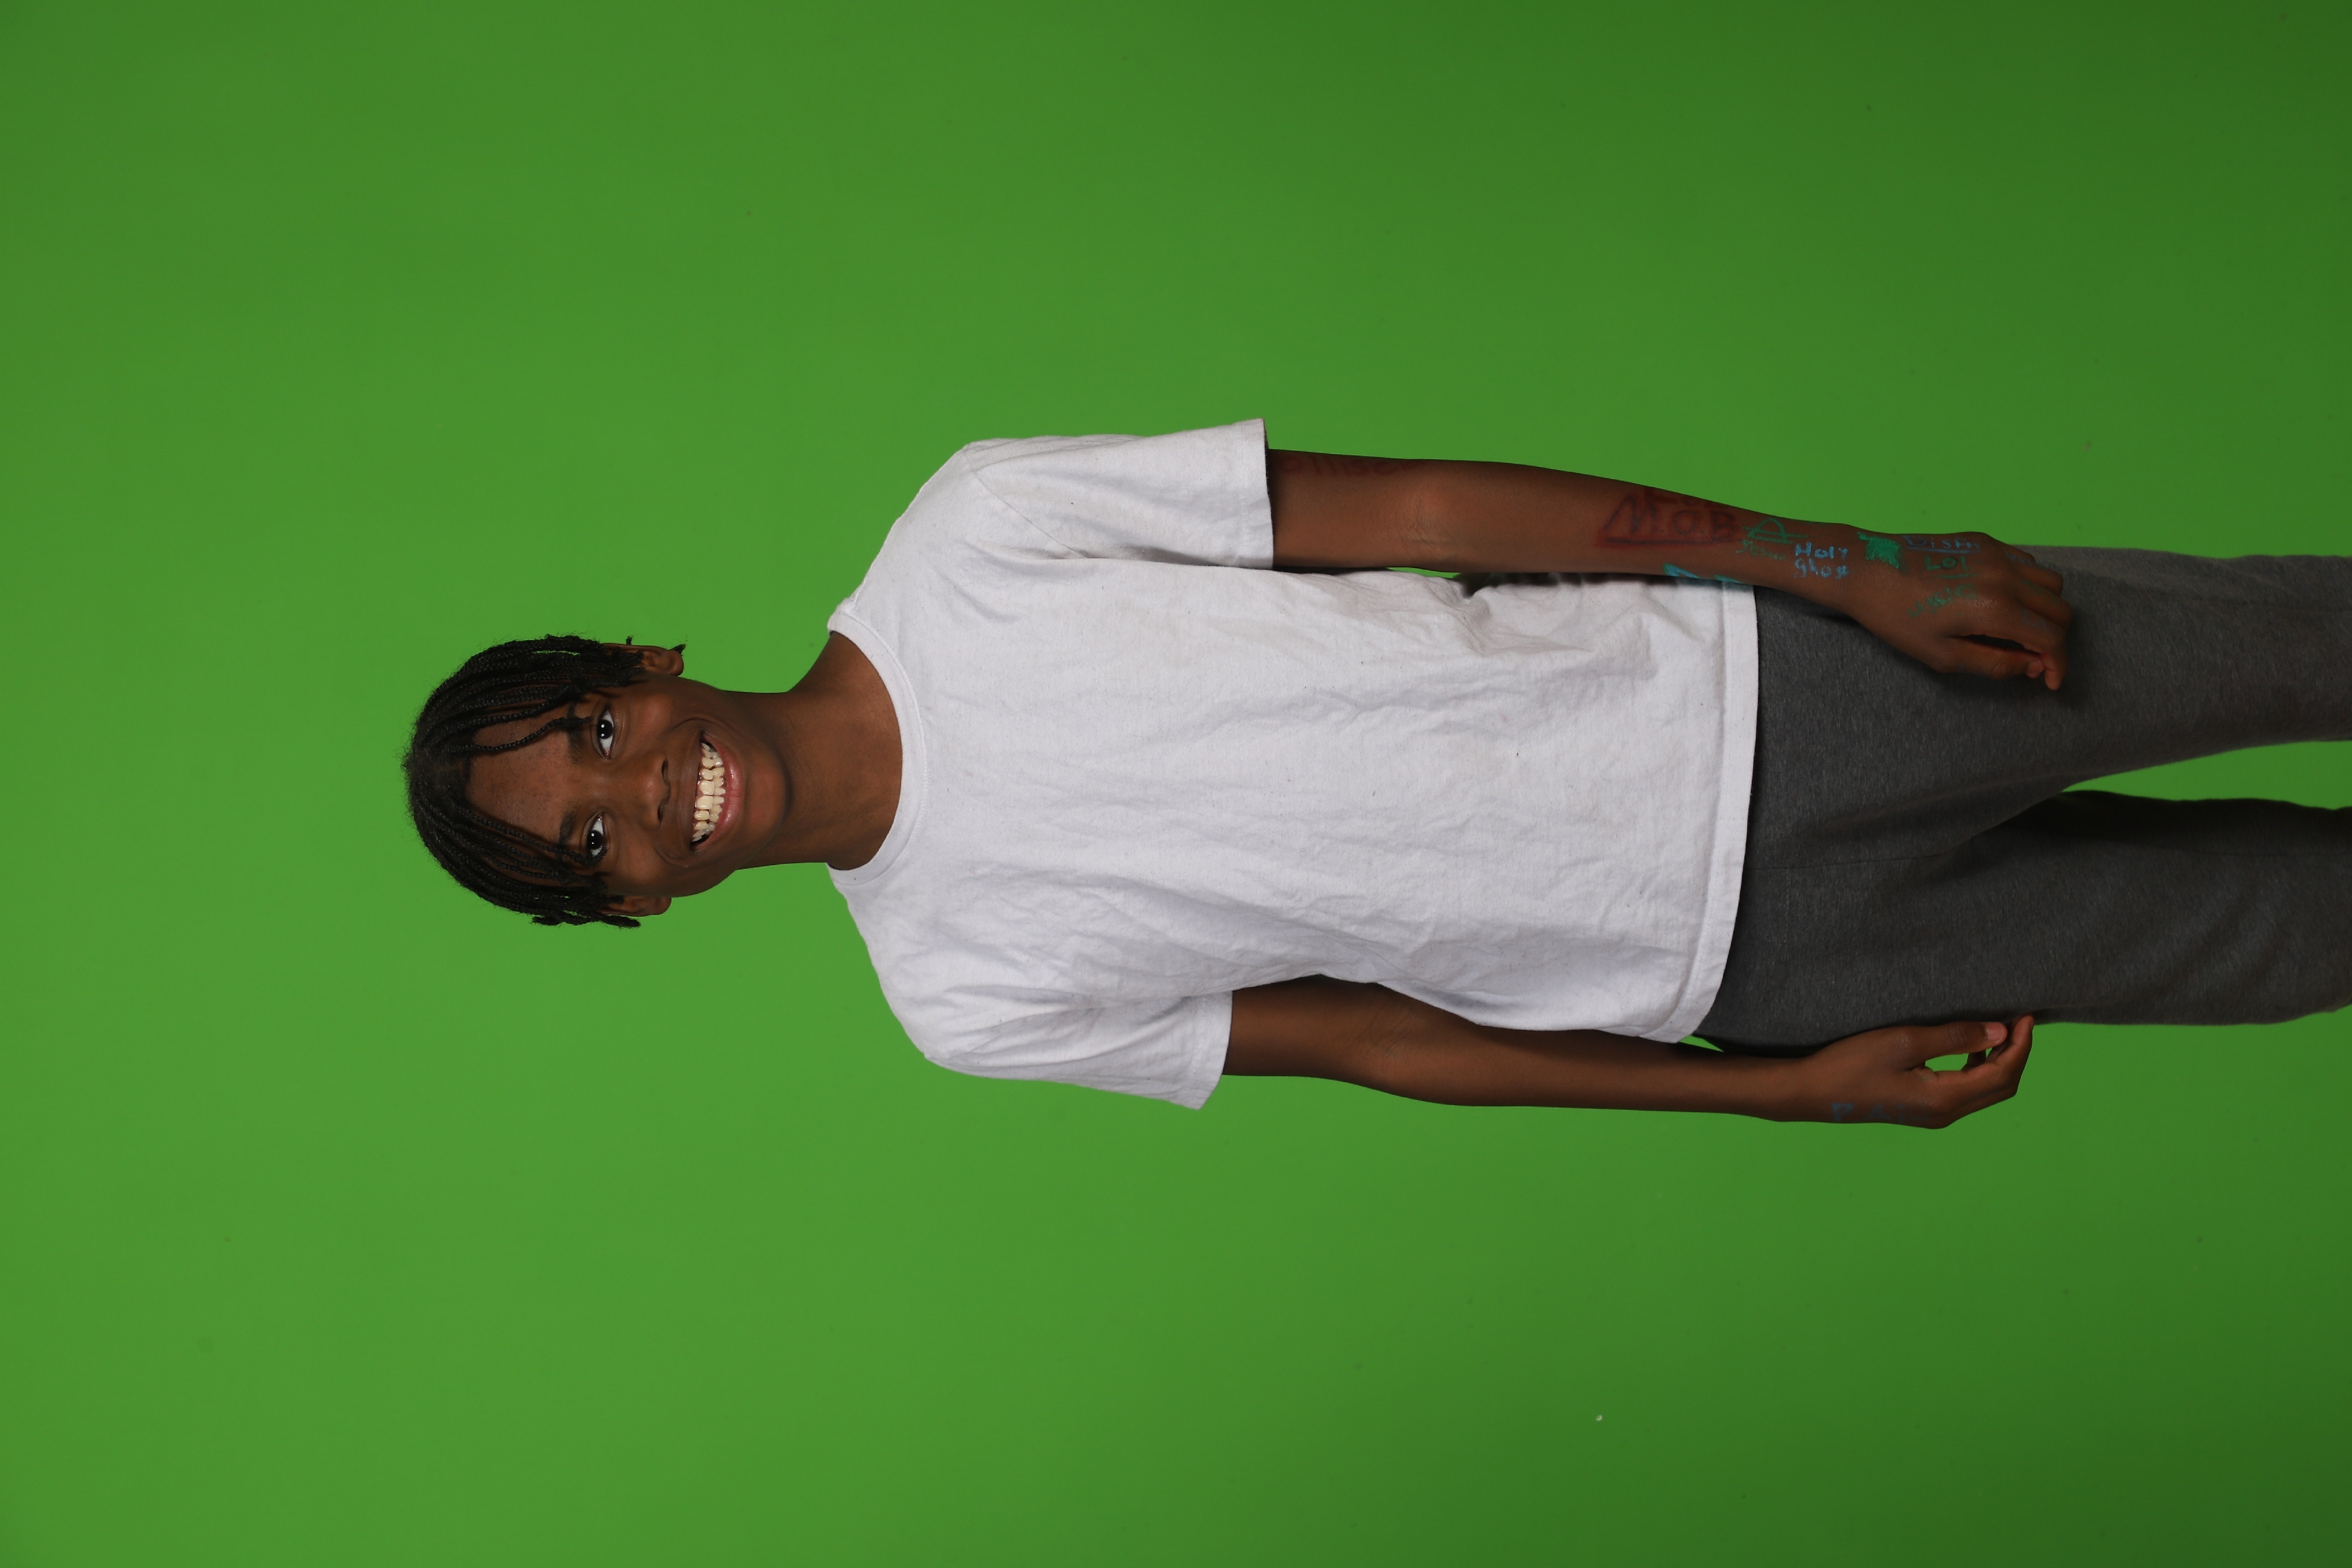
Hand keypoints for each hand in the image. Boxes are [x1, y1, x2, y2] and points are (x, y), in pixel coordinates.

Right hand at [1775, 1016, 2036, 1127]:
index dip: (2021, 1045)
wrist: (1812, 1093)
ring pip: (1985, 1090)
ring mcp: (1934, 1115)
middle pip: (2001, 1087)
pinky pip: (1965, 1091)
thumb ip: (1953, 1037)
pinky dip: (1977, 1068)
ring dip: (1998, 1061)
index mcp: (1946, 1098)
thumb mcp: (1904, 1042)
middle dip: (2016, 1054)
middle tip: (2018, 1020)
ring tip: (1998, 1029)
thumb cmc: (1852, 1064)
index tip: (2025, 1015)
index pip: (2003, 1073)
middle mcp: (1946, 1113)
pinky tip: (1968, 1047)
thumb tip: (2000, 1033)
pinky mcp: (1922, 1110)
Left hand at [1829, 531, 2072, 688]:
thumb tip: (2032, 666)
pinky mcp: (1984, 541)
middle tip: (2032, 657)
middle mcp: (2005, 576)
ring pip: (2050, 582)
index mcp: (1996, 608)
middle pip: (2060, 609)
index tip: (2050, 681)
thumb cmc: (1896, 617)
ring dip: (2046, 609)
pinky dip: (2028, 584)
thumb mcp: (1942, 655)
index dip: (2058, 664)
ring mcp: (1996, 553)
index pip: (2051, 638)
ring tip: (2019, 628)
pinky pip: (2027, 561)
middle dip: (2054, 638)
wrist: (1865, 570)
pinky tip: (2002, 601)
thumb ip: (1995, 664)